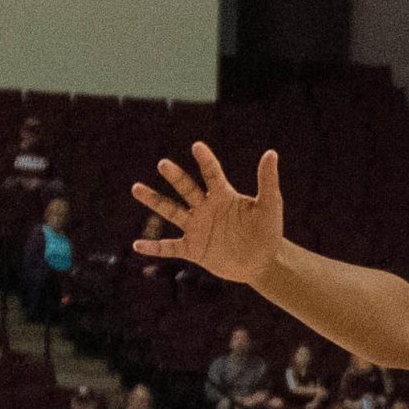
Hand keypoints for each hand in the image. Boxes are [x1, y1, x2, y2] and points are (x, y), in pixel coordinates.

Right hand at [132, 142, 286, 283]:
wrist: (263, 262)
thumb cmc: (268, 232)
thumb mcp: (270, 206)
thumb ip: (268, 181)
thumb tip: (271, 153)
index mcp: (223, 196)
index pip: (212, 174)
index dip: (206, 160)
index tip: (197, 146)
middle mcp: (205, 208)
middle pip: (186, 188)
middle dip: (176, 177)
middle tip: (164, 164)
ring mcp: (197, 228)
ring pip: (171, 211)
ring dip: (154, 200)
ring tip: (136, 188)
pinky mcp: (194, 249)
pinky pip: (170, 247)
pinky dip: (155, 248)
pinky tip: (137, 245)